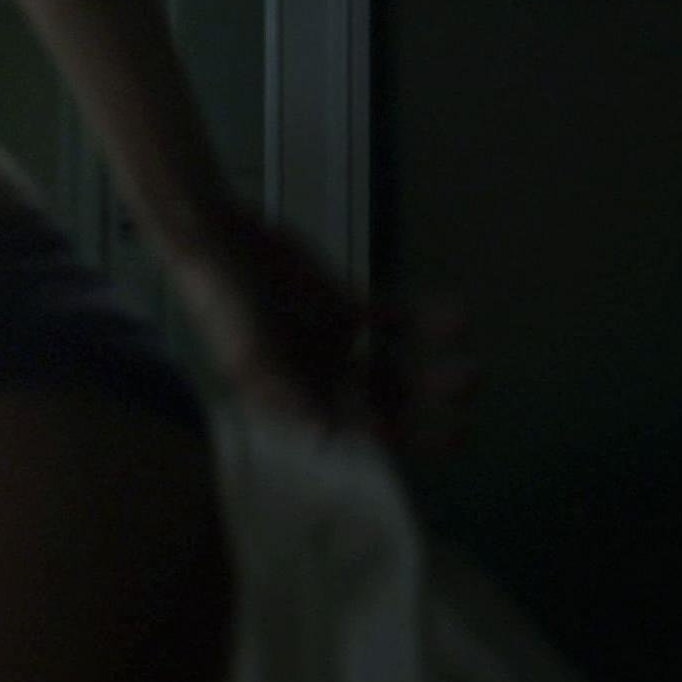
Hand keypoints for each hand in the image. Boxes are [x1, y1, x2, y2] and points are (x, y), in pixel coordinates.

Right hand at [163, 204, 476, 457]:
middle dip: (424, 414)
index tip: (433, 442)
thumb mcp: (245, 352)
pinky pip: (394, 322)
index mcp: (292, 404)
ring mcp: (332, 347)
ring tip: (467, 366)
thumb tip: (323, 437)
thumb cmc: (219, 301)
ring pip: (394, 373)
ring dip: (431, 374)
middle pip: (380, 411)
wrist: (214, 236)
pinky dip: (425, 322)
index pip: (349, 438)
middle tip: (462, 409)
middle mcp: (315, 384)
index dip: (391, 445)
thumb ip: (282, 392)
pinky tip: (454, 317)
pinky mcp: (343, 308)